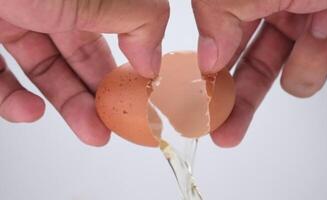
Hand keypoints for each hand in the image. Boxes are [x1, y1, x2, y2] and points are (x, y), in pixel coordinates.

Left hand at [0, 0, 168, 145]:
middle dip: (100, 94)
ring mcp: (13, 14)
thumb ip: (143, 22)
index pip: (114, 30)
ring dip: (66, 103)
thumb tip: (151, 60)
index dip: (125, 64)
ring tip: (88, 129)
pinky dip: (10, 97)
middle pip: (81, 54)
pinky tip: (29, 111)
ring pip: (42, 66)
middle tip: (113, 123)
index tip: (134, 95)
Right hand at [192, 0, 326, 146]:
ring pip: (302, 81)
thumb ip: (217, 19)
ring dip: (313, 58)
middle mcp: (280, 19)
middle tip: (226, 132)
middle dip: (242, 107)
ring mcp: (314, 33)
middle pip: (255, 77)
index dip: (213, 85)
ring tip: (323, 20)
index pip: (223, 54)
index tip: (205, 111)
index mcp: (250, 5)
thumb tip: (207, 58)